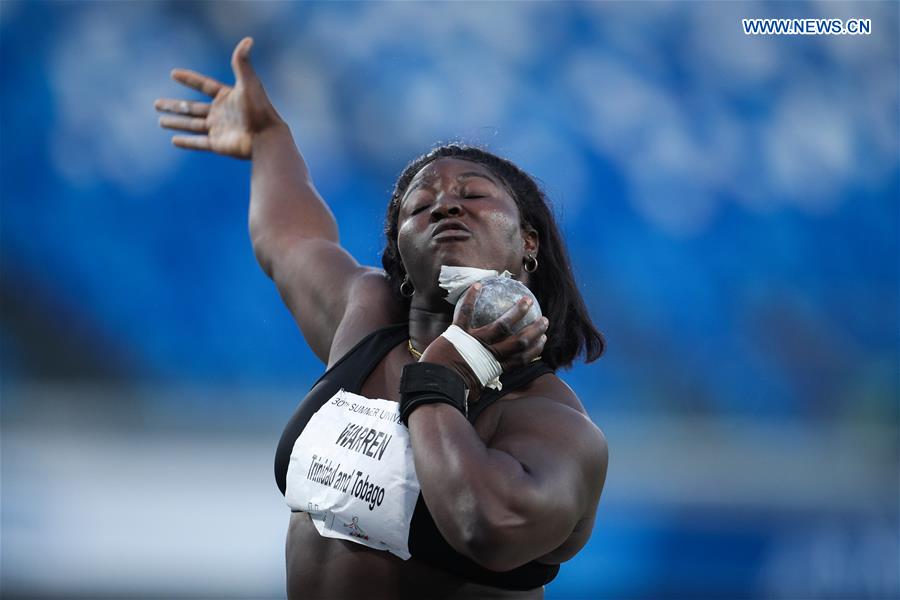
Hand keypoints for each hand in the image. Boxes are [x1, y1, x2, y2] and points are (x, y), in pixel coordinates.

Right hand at [154, 37, 282, 158]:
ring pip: (192, 125)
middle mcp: (221, 113)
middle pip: (193, 108)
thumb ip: (242, 63)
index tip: (173, 73)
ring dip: (176, 123)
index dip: (189, 80)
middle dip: (175, 106)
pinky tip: (174, 140)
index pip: (204, 86)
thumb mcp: (249, 83)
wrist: (266, 137)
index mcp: (227, 97)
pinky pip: (198, 142)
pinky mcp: (218, 144)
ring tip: (161, 121)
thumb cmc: (259, 110)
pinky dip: (186, 141)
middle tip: (156, 104)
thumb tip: (248, 40)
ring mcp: (219, 129)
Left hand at [419, 283, 548, 401]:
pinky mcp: (459, 333)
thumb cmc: (452, 389)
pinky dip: (472, 298)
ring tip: (526, 299)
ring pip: (502, 325)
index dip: (535, 348)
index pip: (522, 358)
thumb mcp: (473, 389)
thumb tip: (484, 384)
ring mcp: (476, 342)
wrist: (434, 386)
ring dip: (517, 312)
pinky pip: (466, 312)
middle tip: (543, 319)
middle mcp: (490, 354)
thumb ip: (481, 381)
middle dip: (534, 329)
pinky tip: (478, 285)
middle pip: (519, 341)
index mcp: (495, 368)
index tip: (543, 339)